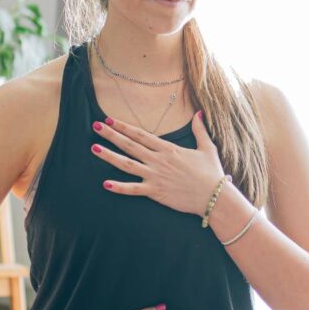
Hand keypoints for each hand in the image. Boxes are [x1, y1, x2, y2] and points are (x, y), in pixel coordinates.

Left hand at [91, 111, 224, 215]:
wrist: (214, 196)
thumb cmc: (212, 173)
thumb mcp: (207, 147)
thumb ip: (200, 130)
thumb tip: (199, 113)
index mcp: (168, 149)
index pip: (141, 135)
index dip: (124, 127)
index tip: (110, 120)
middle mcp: (158, 160)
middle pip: (130, 145)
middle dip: (111, 135)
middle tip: (95, 126)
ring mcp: (155, 175)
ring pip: (127, 164)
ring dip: (109, 156)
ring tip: (94, 148)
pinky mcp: (155, 192)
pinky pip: (133, 189)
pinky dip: (119, 187)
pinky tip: (105, 184)